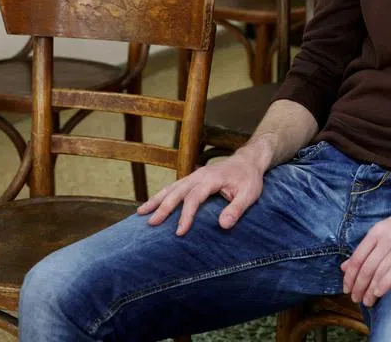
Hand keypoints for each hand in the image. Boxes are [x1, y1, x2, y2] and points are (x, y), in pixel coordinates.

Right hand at [136, 151, 264, 235]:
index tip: (180, 231)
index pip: (195, 198)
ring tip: (140, 213)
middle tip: (151, 224)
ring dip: (156, 200)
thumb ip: (237, 209)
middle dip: (163, 208)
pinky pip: (174, 186)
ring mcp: (194, 175)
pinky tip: (151, 205)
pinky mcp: (192, 178)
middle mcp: (199, 175)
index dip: (186, 215)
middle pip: (177, 191)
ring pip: (171, 187)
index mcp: (211, 178)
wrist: (248, 160)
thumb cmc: (249, 178)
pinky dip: (161, 195)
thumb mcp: (249, 194)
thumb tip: (223, 225)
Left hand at [341, 201, 390, 306]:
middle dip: (358, 287)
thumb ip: (369, 247)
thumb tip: (346, 265)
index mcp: (377, 231)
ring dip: (370, 290)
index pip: (356, 257)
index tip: (346, 289)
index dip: (349, 276)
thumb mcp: (389, 228)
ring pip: (378, 272)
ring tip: (367, 302)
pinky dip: (385, 284)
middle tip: (355, 299)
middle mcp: (386, 238)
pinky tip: (380, 293)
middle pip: (366, 267)